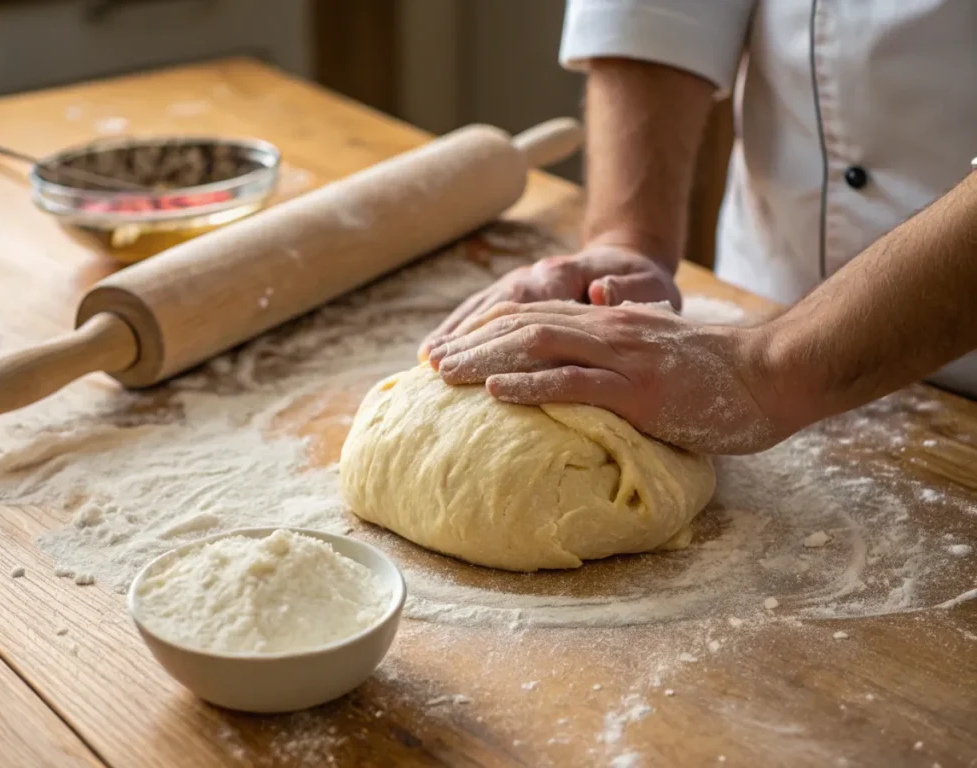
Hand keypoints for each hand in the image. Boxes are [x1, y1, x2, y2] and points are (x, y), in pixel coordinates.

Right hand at [418, 245, 679, 358]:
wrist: (629, 262)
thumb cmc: (642, 283)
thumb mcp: (649, 287)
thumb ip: (628, 291)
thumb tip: (599, 290)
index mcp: (568, 273)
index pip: (532, 302)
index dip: (507, 328)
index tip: (486, 354)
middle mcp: (538, 274)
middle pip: (498, 306)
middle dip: (469, 336)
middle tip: (442, 366)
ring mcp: (522, 281)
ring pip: (482, 307)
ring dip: (455, 333)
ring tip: (428, 361)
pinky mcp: (514, 293)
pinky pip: (478, 311)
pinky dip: (455, 330)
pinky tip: (434, 351)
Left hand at [427, 300, 788, 454]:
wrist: (770, 372)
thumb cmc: (715, 372)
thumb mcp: (655, 354)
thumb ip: (614, 355)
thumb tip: (577, 371)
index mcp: (608, 321)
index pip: (532, 316)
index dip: (485, 330)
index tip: (448, 348)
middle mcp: (607, 328)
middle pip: (523, 325)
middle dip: (470, 341)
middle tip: (428, 361)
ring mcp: (621, 356)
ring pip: (538, 346)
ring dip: (485, 358)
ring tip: (443, 373)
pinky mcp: (637, 388)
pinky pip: (575, 382)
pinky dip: (530, 384)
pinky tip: (495, 392)